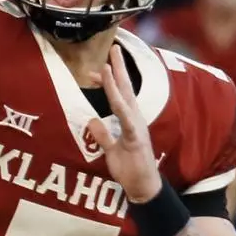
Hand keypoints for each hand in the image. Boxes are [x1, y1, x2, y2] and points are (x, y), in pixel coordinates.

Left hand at [90, 51, 161, 202]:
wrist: (144, 188)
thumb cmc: (130, 170)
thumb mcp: (111, 151)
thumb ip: (103, 136)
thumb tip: (91, 121)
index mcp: (130, 120)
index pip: (119, 95)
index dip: (109, 80)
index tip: (95, 68)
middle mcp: (135, 119)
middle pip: (127, 89)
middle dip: (120, 68)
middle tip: (114, 48)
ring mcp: (137, 128)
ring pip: (125, 101)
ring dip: (116, 83)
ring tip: (108, 66)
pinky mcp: (136, 139)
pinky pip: (126, 120)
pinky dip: (121, 108)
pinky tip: (115, 97)